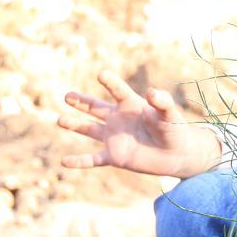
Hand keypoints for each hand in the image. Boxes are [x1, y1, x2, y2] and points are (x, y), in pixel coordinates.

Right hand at [58, 71, 219, 178]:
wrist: (176, 154)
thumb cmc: (175, 129)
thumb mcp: (170, 114)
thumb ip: (163, 102)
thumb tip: (152, 92)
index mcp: (131, 105)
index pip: (118, 91)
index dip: (111, 82)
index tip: (102, 74)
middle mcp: (119, 119)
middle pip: (95, 108)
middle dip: (81, 102)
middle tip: (67, 95)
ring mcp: (114, 138)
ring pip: (89, 129)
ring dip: (75, 125)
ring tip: (59, 120)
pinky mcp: (114, 156)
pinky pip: (93, 159)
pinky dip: (79, 161)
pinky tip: (64, 161)